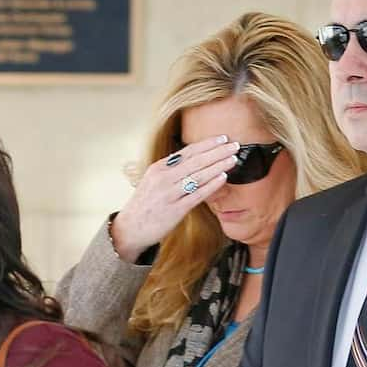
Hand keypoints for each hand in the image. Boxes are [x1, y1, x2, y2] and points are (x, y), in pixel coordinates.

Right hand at [110, 136, 240, 262]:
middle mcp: (164, 177)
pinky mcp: (175, 210)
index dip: (207, 144)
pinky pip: (196, 195)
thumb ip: (171, 171)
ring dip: (218, 165)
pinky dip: (211, 185)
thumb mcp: (153, 182)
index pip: (187, 151)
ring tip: (233, 159)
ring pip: (198, 175)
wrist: (130, 228)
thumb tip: (192, 162)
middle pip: (196, 160)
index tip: (223, 138)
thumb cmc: (145, 205)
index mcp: (159, 168)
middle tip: (235, 145)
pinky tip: (223, 178)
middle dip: (217, 151)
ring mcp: (169, 193)